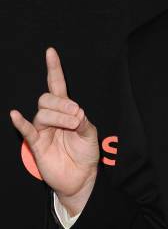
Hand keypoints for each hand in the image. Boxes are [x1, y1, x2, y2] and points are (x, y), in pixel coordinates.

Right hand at [10, 47, 99, 213]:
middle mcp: (52, 117)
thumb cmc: (85, 153)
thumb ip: (83, 121)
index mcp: (66, 110)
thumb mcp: (90, 133)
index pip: (57, 85)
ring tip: (73, 125)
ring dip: (59, 117)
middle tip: (77, 115)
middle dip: (63, 104)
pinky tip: (15, 115)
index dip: (54, 69)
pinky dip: (20, 122)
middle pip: (47, 98)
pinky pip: (26, 131)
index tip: (51, 52)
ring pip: (42, 113)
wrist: (82, 177)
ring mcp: (43, 130)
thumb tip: (76, 111)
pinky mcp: (37, 144)